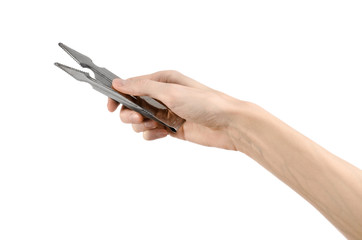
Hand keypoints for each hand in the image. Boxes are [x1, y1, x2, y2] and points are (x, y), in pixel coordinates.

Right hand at [108, 70, 242, 149]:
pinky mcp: (171, 128)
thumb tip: (119, 83)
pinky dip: (152, 134)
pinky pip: (151, 132)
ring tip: (155, 125)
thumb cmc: (205, 103)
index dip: (118, 96)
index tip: (110, 107)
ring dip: (142, 124)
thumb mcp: (171, 92)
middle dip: (130, 113)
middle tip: (138, 118)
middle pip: (133, 105)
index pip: (132, 86)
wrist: (228, 124)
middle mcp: (163, 95)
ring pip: (141, 120)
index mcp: (162, 81)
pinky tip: (162, 133)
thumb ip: (143, 88)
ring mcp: (167, 113)